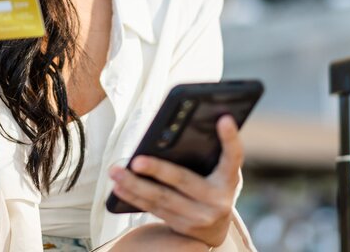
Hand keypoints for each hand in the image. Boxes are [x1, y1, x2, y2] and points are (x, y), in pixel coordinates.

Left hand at [108, 115, 242, 247]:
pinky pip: (153, 209)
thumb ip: (212, 152)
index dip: (231, 138)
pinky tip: (118, 186)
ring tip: (115, 171)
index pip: (233, 156)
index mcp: (229, 179)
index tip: (225, 119)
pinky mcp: (180, 227)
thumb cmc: (216, 186)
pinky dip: (133, 197)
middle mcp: (217, 200)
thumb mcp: (222, 171)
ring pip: (161, 198)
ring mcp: (198, 217)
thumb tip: (187, 123)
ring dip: (134, 185)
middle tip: (136, 160)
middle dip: (157, 170)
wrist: (217, 229)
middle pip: (184, 181)